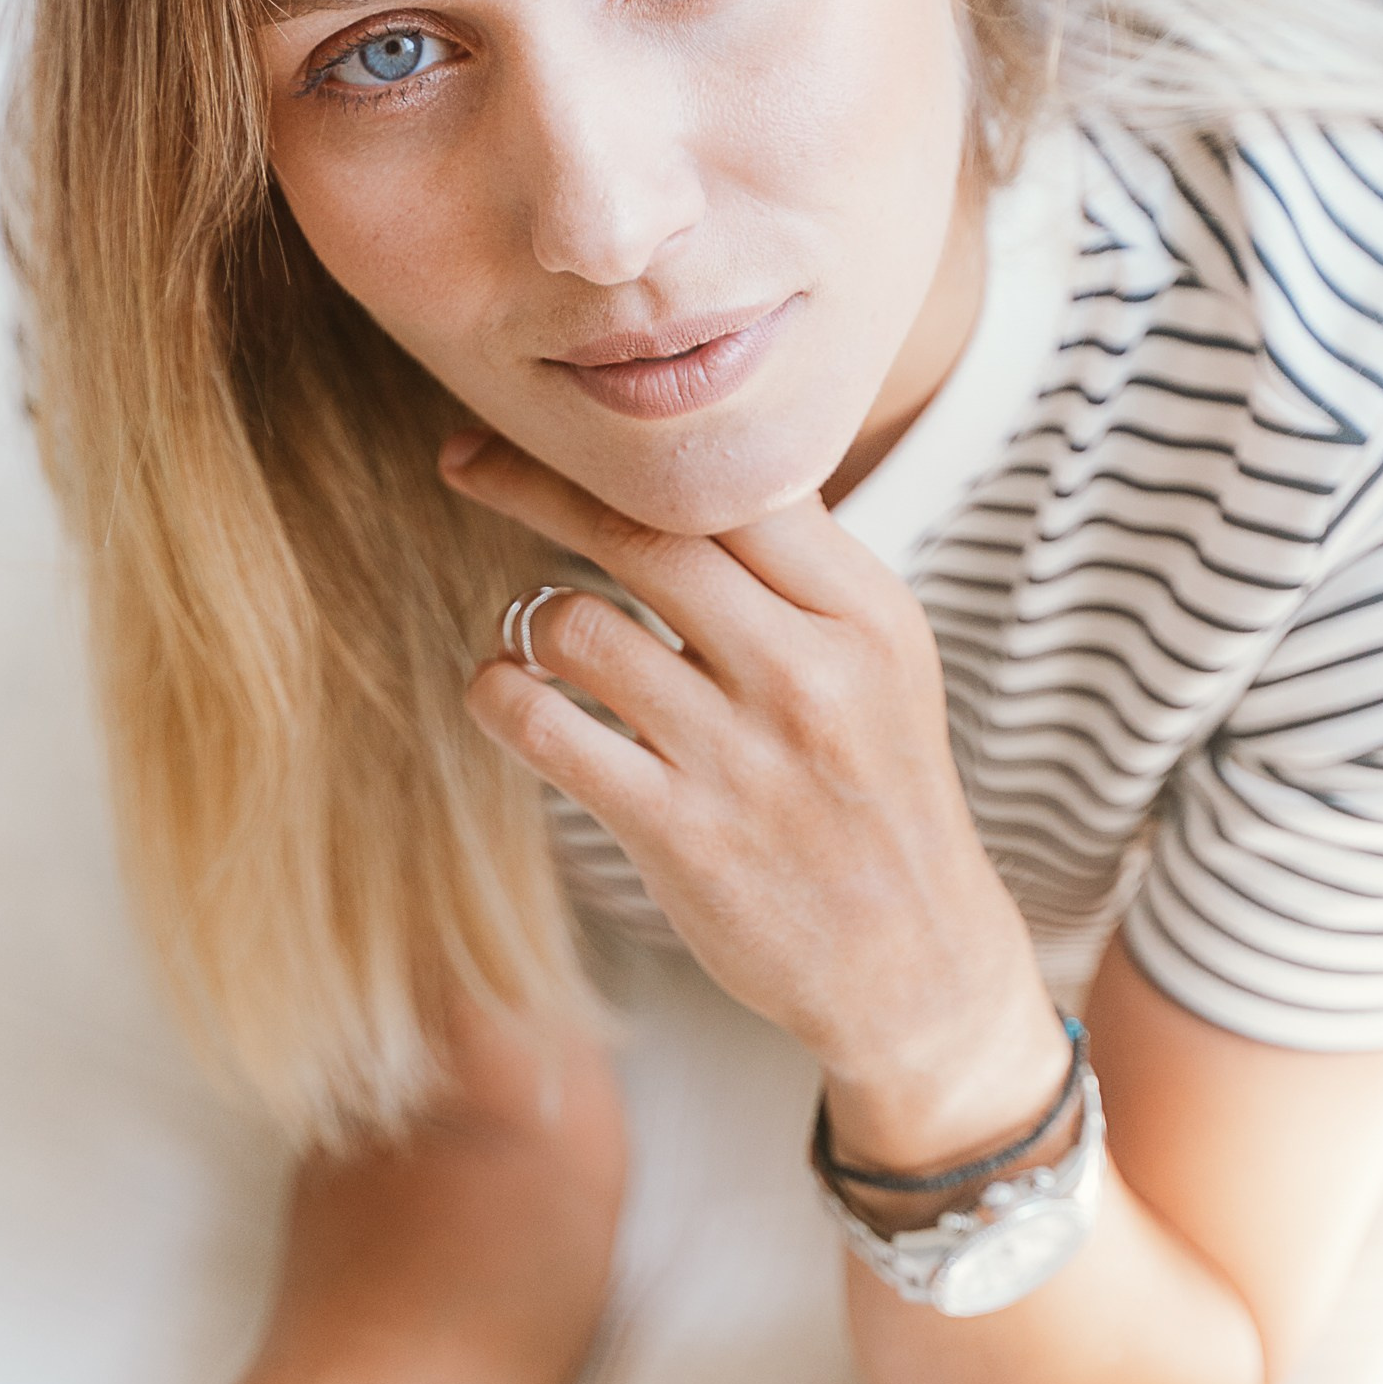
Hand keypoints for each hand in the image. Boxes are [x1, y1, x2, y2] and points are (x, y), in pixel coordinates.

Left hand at [443, 432, 1067, 1164]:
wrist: (916, 963)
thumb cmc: (878, 794)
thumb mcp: (882, 664)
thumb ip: (795, 572)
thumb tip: (673, 470)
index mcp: (865, 612)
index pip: (735, 481)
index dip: (630, 441)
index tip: (553, 420)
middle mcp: (808, 671)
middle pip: (642, 532)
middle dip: (535, 482)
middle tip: (465, 461)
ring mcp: (741, 756)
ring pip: (580, 627)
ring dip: (530, 615)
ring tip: (536, 636)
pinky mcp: (679, 834)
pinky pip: (544, 730)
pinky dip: (500, 692)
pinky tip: (507, 691)